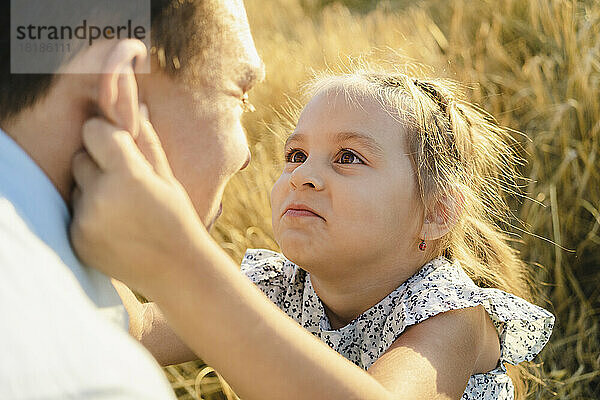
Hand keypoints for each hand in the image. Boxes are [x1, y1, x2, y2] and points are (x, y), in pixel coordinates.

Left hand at [70, 104, 203, 293]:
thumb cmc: (177, 219)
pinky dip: (90, 214)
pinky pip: (75, 211)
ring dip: (93, 189)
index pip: (94, 131)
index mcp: (128, 175)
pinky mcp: (76, 240)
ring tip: (124, 209)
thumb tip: (136, 104)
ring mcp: (85, 221)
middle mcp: (100, 197)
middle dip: (99, 164)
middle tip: (127, 184)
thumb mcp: (167, 178)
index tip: (120, 145)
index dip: (107, 135)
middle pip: (80, 158)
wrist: (177, 271)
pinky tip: (116, 227)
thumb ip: (145, 140)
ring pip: (77, 186)